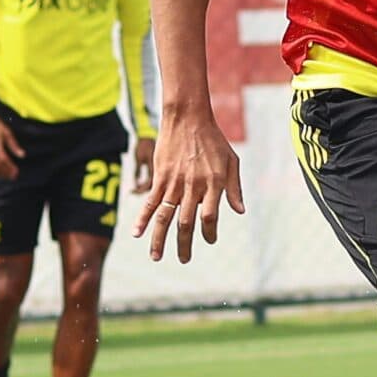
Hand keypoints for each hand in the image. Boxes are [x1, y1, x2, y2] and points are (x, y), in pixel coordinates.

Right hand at [134, 111, 243, 263]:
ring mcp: (175, 183)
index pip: (210, 218)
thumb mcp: (231, 161)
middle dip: (184, 245)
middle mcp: (194, 187)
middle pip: (187, 223)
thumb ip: (235, 188)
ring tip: (156, 257)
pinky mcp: (160, 177)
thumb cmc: (213, 139)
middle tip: (184, 259)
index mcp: (214, 184)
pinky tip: (136, 233)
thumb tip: (239, 211)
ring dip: (159, 239)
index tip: (209, 240)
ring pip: (166, 217)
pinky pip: (150, 202)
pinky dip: (142, 219)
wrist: (188, 117)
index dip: (209, 233)